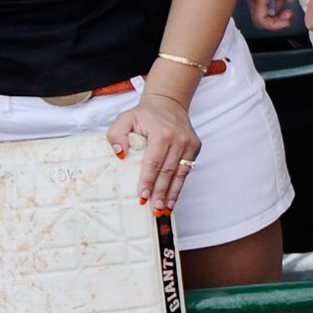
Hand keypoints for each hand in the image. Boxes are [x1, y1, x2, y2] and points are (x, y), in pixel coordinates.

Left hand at [108, 92, 201, 211]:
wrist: (168, 104)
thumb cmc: (145, 115)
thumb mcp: (125, 119)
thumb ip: (116, 135)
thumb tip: (119, 154)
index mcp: (161, 133)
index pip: (153, 162)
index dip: (148, 181)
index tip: (143, 196)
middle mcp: (178, 139)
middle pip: (168, 172)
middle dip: (160, 192)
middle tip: (154, 209)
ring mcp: (189, 144)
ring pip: (179, 174)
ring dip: (172, 194)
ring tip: (164, 209)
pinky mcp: (195, 148)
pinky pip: (186, 171)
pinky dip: (179, 186)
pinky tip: (172, 198)